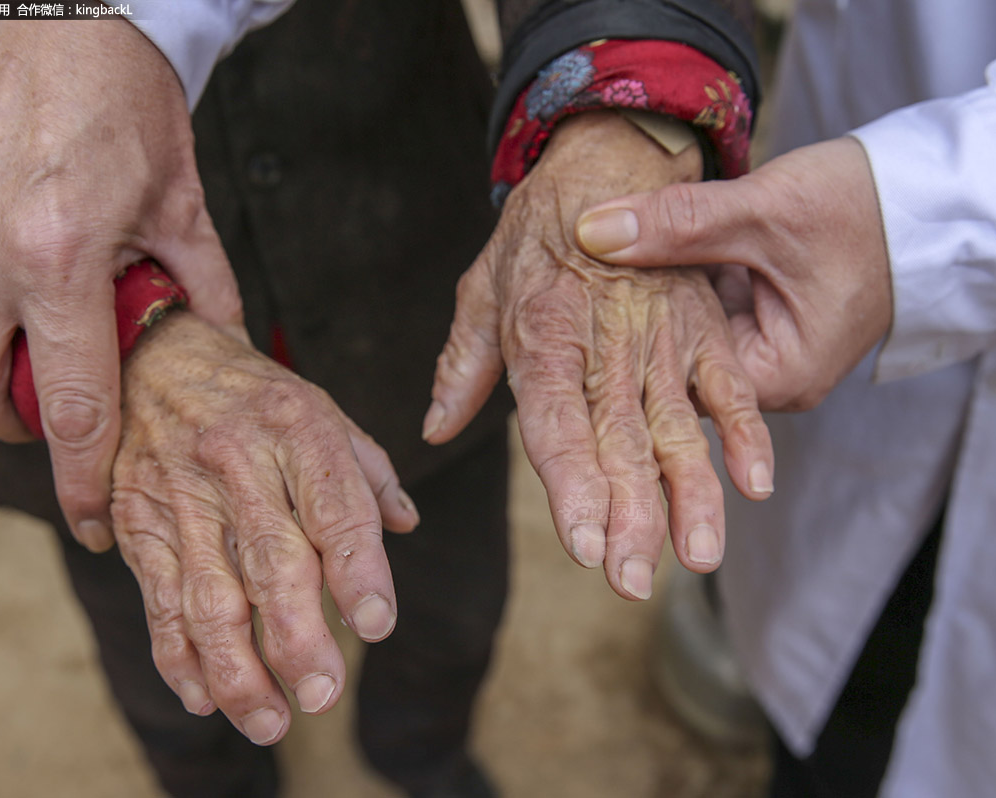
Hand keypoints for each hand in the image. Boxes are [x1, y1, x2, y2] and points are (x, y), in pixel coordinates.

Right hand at [0, 19, 243, 550]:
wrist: (64, 10)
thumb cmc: (126, 104)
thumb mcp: (183, 204)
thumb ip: (201, 289)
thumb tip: (225, 351)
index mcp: (64, 259)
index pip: (71, 407)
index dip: (81, 481)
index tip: (92, 520)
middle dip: (13, 427)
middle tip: (46, 411)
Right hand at [110, 311, 418, 744]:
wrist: (147, 355)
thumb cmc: (251, 392)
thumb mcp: (320, 406)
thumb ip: (366, 469)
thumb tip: (405, 524)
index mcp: (297, 428)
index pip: (335, 505)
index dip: (358, 569)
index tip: (376, 626)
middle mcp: (238, 462)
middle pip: (270, 561)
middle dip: (297, 638)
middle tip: (323, 697)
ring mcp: (181, 496)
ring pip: (208, 596)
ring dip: (237, 670)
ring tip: (271, 722)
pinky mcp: (138, 524)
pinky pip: (158, 600)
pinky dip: (179, 656)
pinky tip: (205, 699)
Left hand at [425, 113, 772, 600]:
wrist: (609, 161)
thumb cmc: (535, 233)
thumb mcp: (481, 285)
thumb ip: (462, 362)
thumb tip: (434, 430)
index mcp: (544, 336)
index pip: (557, 425)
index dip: (572, 485)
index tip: (584, 544)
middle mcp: (607, 345)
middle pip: (619, 442)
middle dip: (629, 516)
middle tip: (632, 580)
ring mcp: (662, 339)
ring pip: (678, 426)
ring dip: (690, 494)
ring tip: (697, 556)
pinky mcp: (703, 329)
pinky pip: (729, 386)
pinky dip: (745, 434)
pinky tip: (755, 486)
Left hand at [575, 137, 891, 410]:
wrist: (923, 192)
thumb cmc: (863, 206)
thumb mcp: (764, 211)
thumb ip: (679, 223)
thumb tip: (593, 231)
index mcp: (778, 375)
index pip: (673, 394)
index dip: (616, 364)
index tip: (565, 337)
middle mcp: (770, 376)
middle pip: (674, 371)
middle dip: (623, 337)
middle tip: (560, 308)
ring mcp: (764, 347)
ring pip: (683, 339)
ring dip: (645, 307)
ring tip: (579, 286)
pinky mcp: (760, 317)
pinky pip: (702, 314)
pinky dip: (673, 289)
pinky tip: (626, 266)